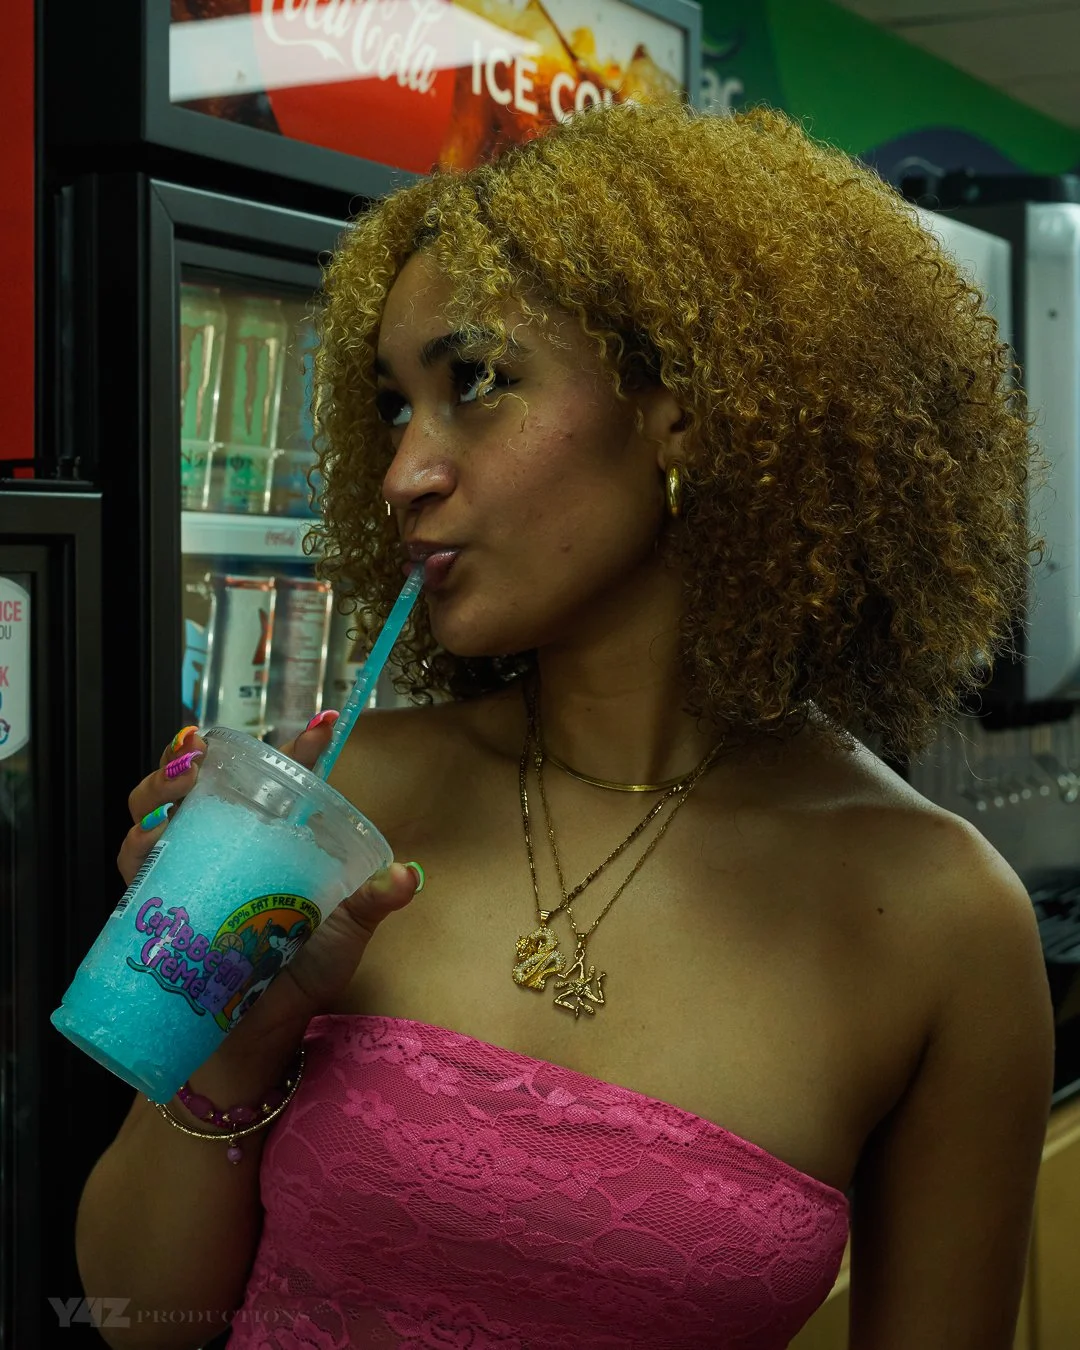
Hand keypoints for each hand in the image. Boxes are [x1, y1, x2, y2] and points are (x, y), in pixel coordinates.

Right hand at [119, 716, 422, 1057]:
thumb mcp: (343, 937)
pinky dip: (137, 839)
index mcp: (275, 846)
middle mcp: (226, 850)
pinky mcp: (155, 908)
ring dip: (159, 787)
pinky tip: (151, 832)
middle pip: (199, 785)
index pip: (283, 785)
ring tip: (180, 784)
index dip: (297, 750)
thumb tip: (409, 875)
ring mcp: (187, 875)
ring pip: (156, 811)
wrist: (252, 1049)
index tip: (318, 728)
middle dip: (194, 757)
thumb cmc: (299, 983)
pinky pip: (134, 865)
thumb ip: (370, 904)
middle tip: (204, 757)